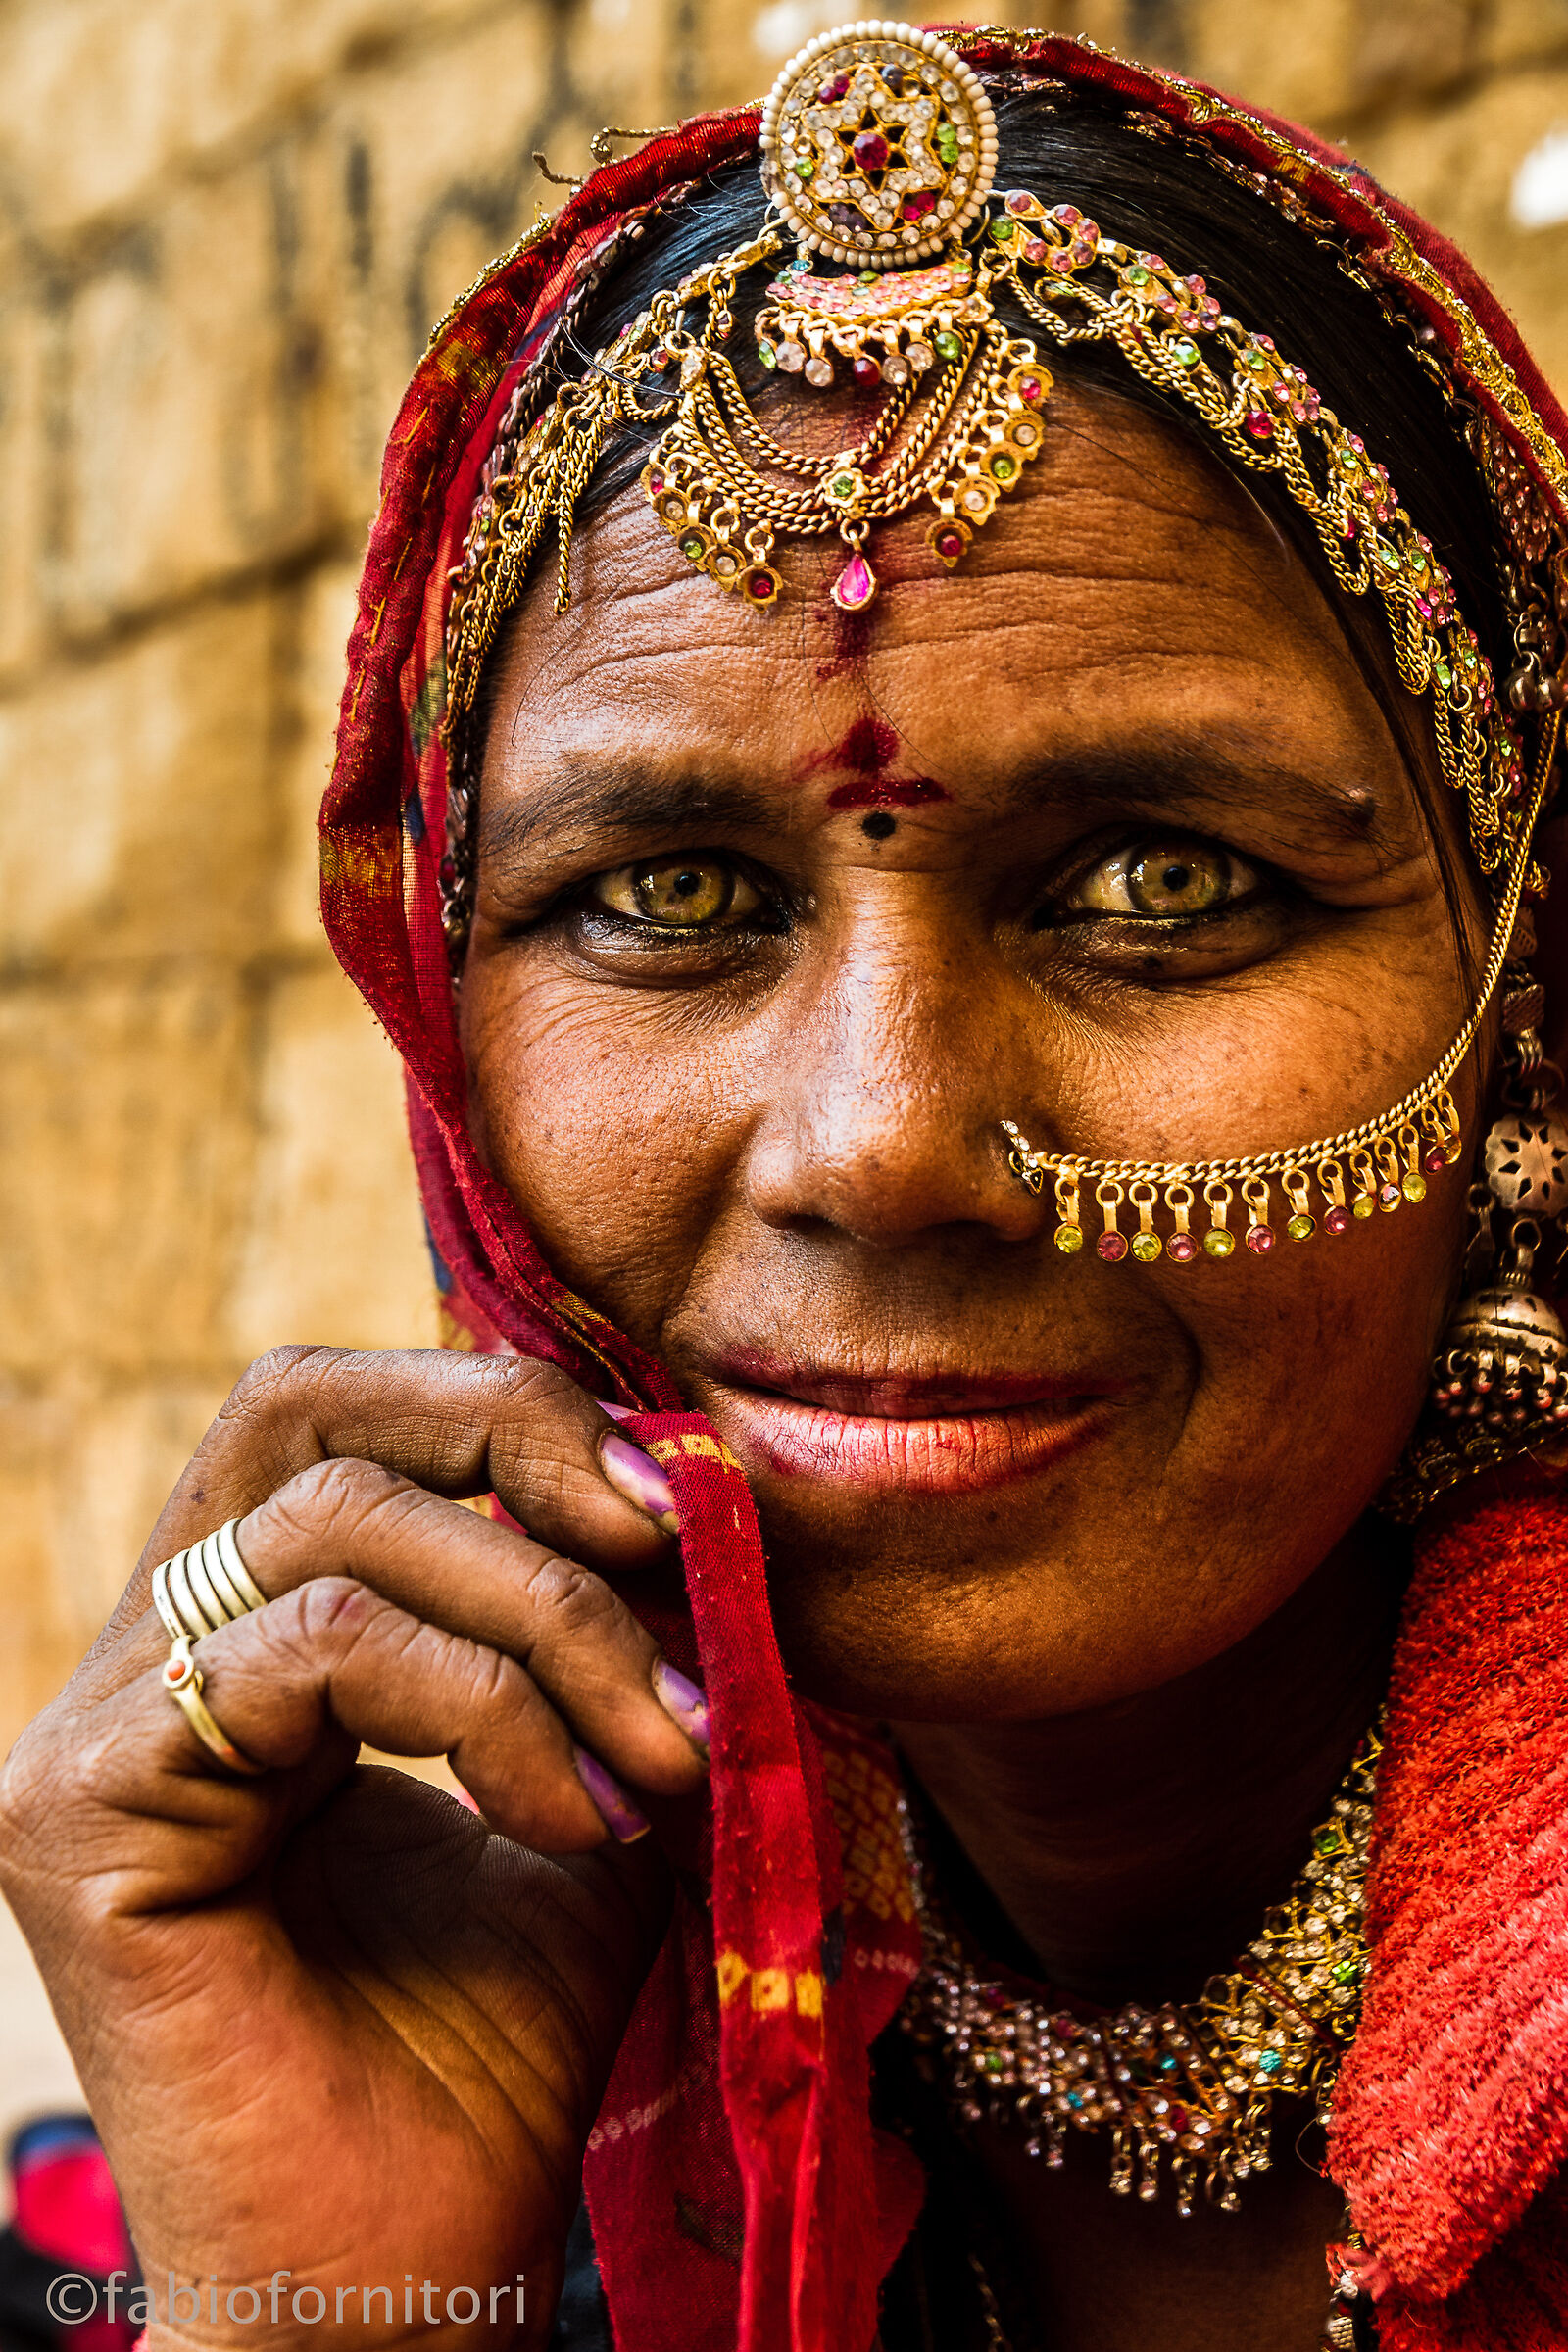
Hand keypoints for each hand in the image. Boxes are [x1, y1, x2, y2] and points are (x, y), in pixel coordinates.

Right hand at [0, 1347, 708, 2347]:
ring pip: (333, 1527)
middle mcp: (156, 1652)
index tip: (678, 1512)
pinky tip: (572, 1818)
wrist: (412, 2277)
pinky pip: (309, 1652)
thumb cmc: (497, 2052)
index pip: (344, 1415)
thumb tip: (707, 1495)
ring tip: (658, 1754)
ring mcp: (105, 1723)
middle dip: (508, 1437)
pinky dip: (482, 1704)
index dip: (509, 1413)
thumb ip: (610, 1638)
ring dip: (546, 1617)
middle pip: (300, 1405)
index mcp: (256, 1631)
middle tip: (661, 1543)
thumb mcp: (589, 1788)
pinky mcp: (84, 1809)